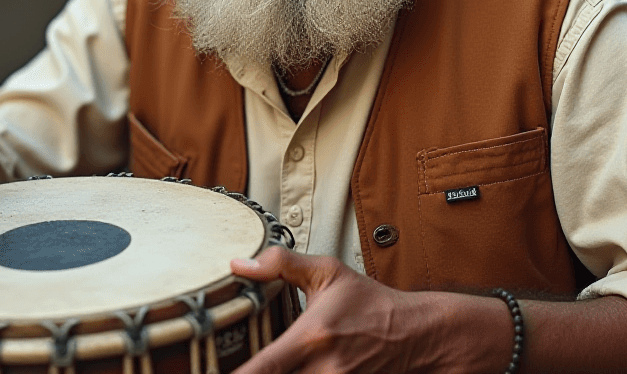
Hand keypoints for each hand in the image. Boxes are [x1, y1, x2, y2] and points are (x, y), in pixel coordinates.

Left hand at [230, 247, 511, 373]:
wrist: (418, 335)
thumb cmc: (372, 304)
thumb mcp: (328, 273)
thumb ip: (282, 265)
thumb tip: (237, 264)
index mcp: (311, 338)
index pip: (263, 368)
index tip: (207, 370)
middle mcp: (323, 370)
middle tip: (225, 365)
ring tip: (253, 368)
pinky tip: (284, 371)